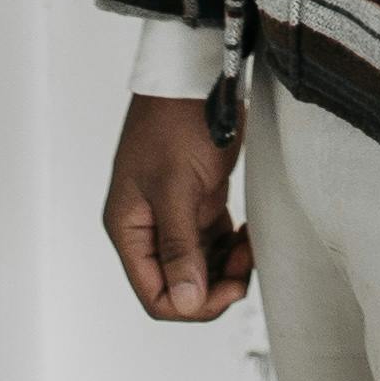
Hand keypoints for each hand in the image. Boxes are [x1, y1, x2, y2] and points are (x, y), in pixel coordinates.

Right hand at [100, 90, 250, 322]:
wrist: (195, 76)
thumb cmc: (176, 123)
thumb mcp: (176, 186)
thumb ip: (180, 246)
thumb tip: (186, 302)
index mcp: (129, 228)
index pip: (155, 294)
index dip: (192, 304)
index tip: (229, 289)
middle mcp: (147, 228)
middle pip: (180, 286)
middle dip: (215, 285)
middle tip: (246, 265)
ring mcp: (173, 216)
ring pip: (201, 268)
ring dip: (228, 267)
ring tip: (250, 245)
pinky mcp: (196, 203)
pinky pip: (215, 244)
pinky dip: (234, 247)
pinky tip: (249, 233)